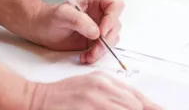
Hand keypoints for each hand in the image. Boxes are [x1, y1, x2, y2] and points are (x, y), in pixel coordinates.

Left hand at [28, 0, 123, 64]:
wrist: (41, 30)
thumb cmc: (49, 18)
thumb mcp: (61, 15)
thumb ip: (78, 20)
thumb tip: (96, 32)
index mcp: (95, 1)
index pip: (115, 4)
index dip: (112, 18)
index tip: (101, 32)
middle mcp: (100, 13)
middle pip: (116, 24)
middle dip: (107, 39)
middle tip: (95, 48)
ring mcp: (99, 27)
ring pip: (112, 38)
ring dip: (102, 50)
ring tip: (87, 55)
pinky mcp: (95, 41)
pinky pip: (104, 49)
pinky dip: (96, 55)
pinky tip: (84, 57)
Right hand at [29, 72, 161, 109]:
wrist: (36, 98)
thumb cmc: (61, 95)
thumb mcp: (89, 87)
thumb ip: (111, 94)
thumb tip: (132, 104)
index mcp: (105, 80)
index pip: (136, 96)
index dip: (151, 106)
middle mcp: (102, 87)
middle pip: (135, 104)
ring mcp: (94, 99)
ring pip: (127, 108)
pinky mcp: (87, 106)